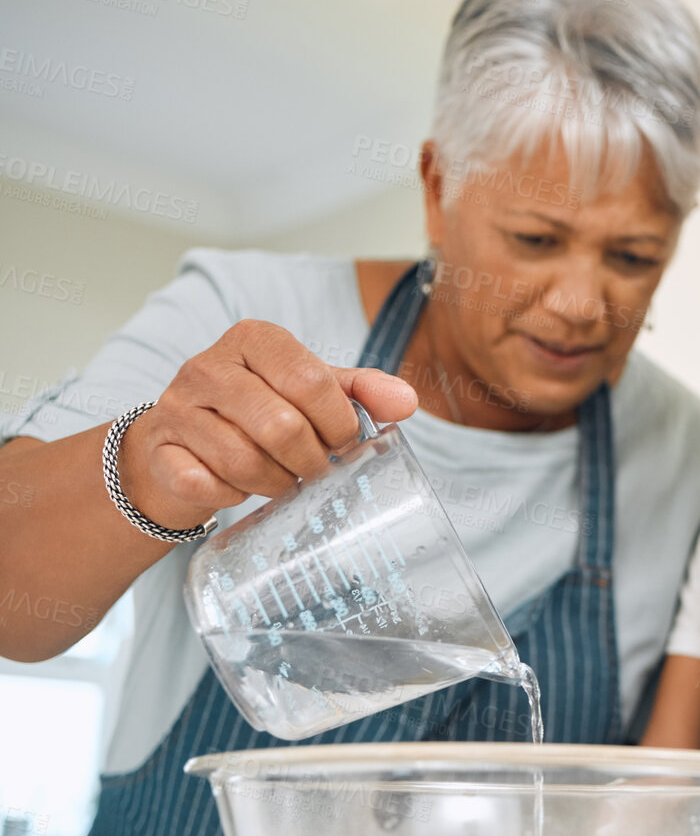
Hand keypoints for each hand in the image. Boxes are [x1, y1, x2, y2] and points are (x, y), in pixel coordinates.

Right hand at [119, 320, 416, 528]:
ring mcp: (176, 407)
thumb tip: (406, 402)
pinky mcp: (157, 449)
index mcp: (255, 340)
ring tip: (282, 478)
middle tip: (316, 468)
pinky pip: (203, 483)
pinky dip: (230, 495)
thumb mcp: (313, 391)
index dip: (338, 423)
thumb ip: (360, 392)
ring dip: (275, 482)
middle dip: (310, 460)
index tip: (343, 441)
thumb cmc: (258, 412)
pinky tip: (236, 487)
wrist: (181, 443)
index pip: (311, 380)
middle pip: (281, 426)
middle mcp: (209, 365)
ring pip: (244, 460)